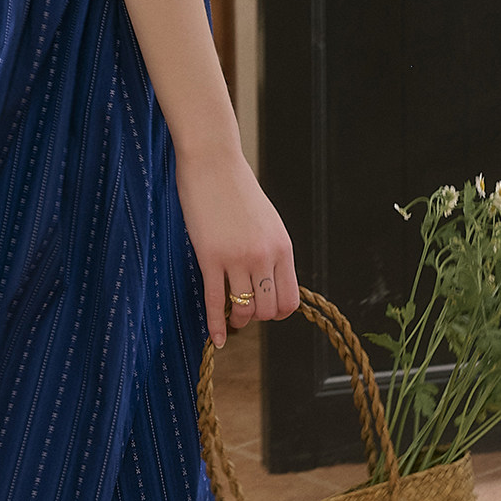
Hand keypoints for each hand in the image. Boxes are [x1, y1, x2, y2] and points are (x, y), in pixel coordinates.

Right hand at [174, 145, 299, 349]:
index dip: (277, 312)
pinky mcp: (210, 257)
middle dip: (256, 317)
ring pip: (243, 309)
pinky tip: (216, 338)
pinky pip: (215, 300)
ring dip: (237, 320)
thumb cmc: (237, 189)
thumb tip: (268, 280)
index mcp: (283, 247)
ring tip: (231, 319)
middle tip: (244, 311)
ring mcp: (237, 257)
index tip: (264, 307)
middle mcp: (265, 255)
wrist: (213, 162)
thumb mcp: (267, 221)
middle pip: (267, 309)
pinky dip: (215, 324)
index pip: (290, 299)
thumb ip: (271, 250)